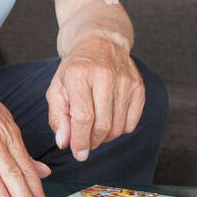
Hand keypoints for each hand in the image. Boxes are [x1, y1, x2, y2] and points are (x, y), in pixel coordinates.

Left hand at [45, 36, 143, 162]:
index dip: (80, 141)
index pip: (83, 117)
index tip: (78, 154)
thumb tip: (64, 143)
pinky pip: (132, 122)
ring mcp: (125, 81)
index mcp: (80, 75)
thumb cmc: (75, 69)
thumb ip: (58, 117)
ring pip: (118, 126)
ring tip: (95, 131)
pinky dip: (120, 130)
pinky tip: (109, 121)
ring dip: (105, 138)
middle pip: (102, 125)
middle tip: (85, 144)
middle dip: (92, 142)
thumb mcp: (57, 89)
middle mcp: (105, 76)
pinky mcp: (139, 86)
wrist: (101, 42)